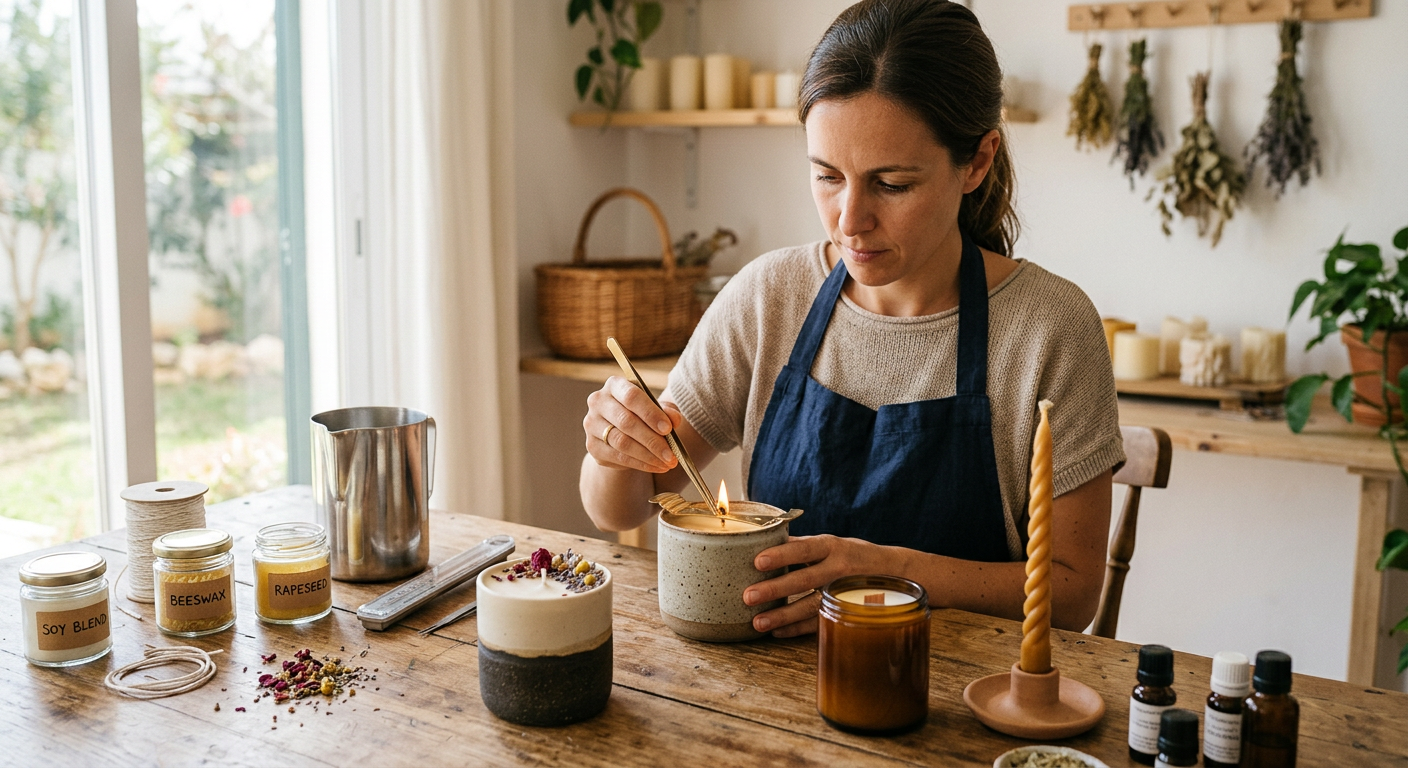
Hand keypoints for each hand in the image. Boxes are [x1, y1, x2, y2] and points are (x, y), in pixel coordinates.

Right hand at [583, 376, 680, 472]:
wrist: (623, 432)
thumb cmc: (643, 415)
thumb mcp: (658, 409)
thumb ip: (667, 411)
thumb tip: (674, 420)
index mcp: (615, 385)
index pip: (631, 396)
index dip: (650, 413)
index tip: (668, 429)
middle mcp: (598, 402)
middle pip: (626, 421)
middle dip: (652, 440)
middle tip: (671, 454)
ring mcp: (592, 424)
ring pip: (622, 442)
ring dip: (647, 455)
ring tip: (667, 463)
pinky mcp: (592, 446)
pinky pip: (618, 457)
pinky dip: (640, 464)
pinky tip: (656, 466)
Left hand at [743, 535, 886, 637]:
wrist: (896, 573)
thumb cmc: (854, 555)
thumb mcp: (832, 544)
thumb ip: (801, 546)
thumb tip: (764, 541)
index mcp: (832, 547)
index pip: (805, 549)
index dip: (782, 555)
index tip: (758, 561)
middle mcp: (839, 569)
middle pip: (805, 580)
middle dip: (776, 589)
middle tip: (748, 596)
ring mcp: (843, 593)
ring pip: (811, 606)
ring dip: (783, 615)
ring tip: (758, 622)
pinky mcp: (846, 613)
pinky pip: (819, 623)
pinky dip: (796, 629)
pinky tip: (776, 632)